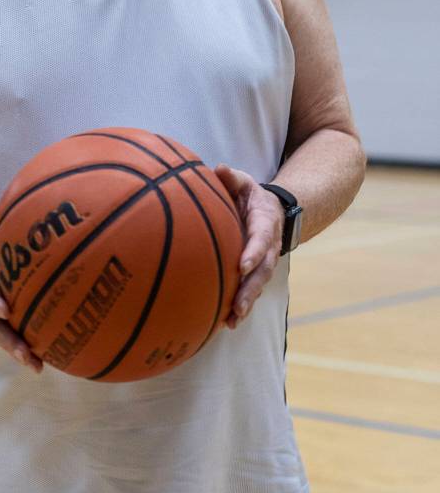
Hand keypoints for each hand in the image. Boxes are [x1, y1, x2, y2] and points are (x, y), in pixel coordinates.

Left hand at [214, 165, 283, 328]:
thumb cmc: (249, 194)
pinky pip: (252, 290)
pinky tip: (229, 323)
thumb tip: (219, 169)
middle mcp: (269, 245)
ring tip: (233, 320)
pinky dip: (243, 306)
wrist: (272, 209)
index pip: (262, 237)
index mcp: (265, 221)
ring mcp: (265, 260)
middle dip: (251, 288)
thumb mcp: (243, 181)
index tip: (242, 265)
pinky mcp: (258, 272)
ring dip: (248, 302)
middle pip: (263, 270)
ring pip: (259, 284)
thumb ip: (232, 177)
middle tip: (238, 305)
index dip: (254, 252)